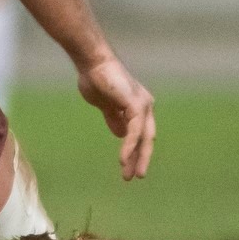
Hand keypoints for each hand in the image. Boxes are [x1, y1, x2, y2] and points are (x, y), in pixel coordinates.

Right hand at [76, 56, 154, 180]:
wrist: (92, 63)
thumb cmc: (97, 79)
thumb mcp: (106, 106)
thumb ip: (115, 119)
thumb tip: (121, 135)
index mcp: (139, 106)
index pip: (142, 133)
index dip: (136, 150)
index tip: (127, 166)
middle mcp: (145, 105)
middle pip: (147, 138)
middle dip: (141, 158)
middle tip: (134, 176)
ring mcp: (142, 104)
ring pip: (143, 137)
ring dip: (137, 157)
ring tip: (130, 174)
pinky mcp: (136, 104)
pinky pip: (135, 131)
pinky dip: (129, 146)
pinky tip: (123, 158)